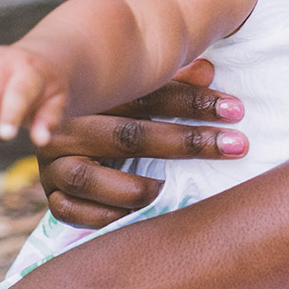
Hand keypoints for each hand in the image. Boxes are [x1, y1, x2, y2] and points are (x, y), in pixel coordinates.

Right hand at [36, 61, 247, 229]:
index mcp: (93, 94)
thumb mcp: (142, 89)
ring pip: (90, 178)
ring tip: (167, 190)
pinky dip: (104, 216)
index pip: (148, 96)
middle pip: (129, 135)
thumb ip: (174, 80)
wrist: (52, 127)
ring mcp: (54, 163)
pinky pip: (71, 212)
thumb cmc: (116, 108)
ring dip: (135, 188)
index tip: (237, 110)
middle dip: (186, 142)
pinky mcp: (52, 195)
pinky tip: (134, 216)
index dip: (194, 102)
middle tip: (235, 146)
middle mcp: (68, 127)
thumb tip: (208, 71)